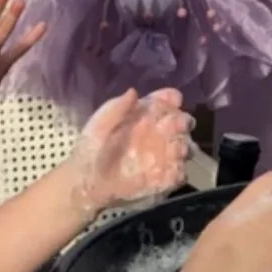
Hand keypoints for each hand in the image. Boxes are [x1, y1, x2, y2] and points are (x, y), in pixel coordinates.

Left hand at [67, 88, 191, 221]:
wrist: (86, 179)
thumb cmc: (93, 145)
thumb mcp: (102, 123)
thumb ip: (118, 108)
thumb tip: (133, 91)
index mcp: (147, 115)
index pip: (170, 101)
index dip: (173, 99)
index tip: (173, 100)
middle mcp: (159, 133)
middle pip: (183, 122)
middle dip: (183, 122)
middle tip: (177, 124)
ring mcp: (163, 156)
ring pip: (186, 148)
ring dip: (184, 146)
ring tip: (174, 149)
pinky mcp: (162, 179)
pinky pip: (180, 174)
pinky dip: (178, 171)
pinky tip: (169, 170)